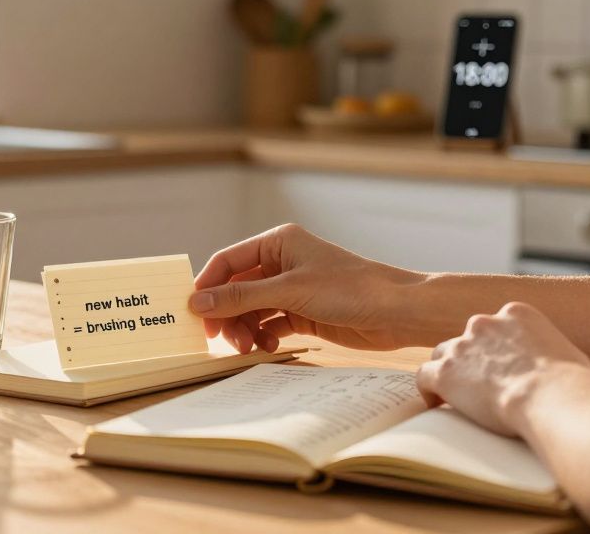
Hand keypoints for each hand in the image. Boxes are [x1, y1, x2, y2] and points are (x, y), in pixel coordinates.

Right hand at [188, 224, 421, 353]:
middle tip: (220, 339)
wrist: (395, 312)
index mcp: (277, 241)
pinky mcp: (302, 311)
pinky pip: (268, 323)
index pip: (227, 261)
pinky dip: (262, 335)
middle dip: (227, 313)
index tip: (193, 313)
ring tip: (248, 346)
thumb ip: (241, 297)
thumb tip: (198, 301)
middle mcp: (281, 262)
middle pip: (236, 288)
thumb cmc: (349, 288)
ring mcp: (291, 288)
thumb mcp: (289, 291)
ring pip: (250, 308)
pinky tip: (267, 346)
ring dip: (244, 327)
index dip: (207, 286)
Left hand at [416, 302, 589, 435]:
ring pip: (442, 354)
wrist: (550, 395)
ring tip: (458, 396)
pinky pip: (424, 376)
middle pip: (467, 338)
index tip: (500, 366)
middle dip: (471, 358)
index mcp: (516, 314)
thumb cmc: (571, 383)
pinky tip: (435, 405)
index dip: (495, 348)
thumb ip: (554, 352)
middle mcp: (484, 323)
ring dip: (449, 372)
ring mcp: (462, 346)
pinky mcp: (446, 372)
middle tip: (481, 383)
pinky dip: (427, 390)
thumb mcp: (571, 355)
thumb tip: (564, 367)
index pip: (495, 327)